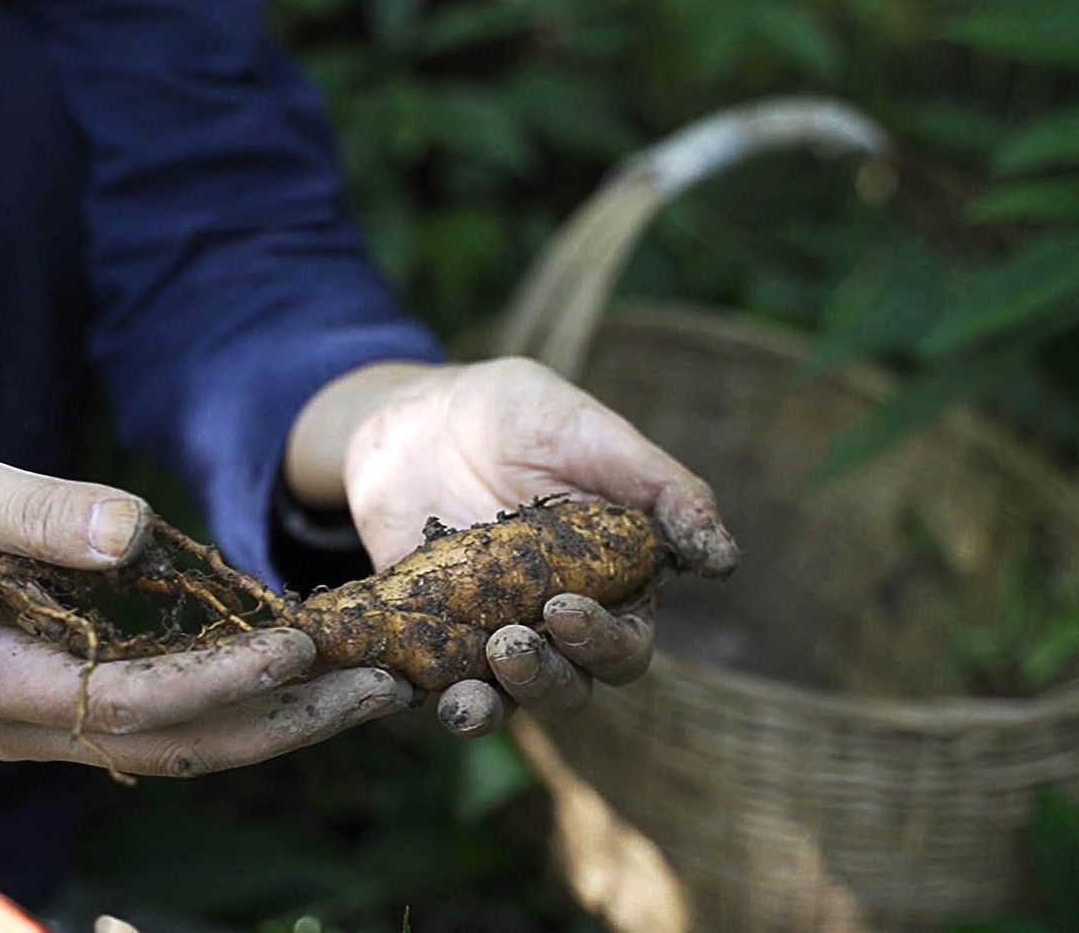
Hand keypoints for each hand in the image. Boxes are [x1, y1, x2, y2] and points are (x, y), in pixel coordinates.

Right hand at [0, 453, 409, 774]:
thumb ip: (36, 512)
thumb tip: (138, 530)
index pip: (131, 700)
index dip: (224, 676)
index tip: (306, 638)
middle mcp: (23, 728)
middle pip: (175, 746)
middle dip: (283, 720)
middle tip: (383, 687)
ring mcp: (42, 727)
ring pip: (177, 746)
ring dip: (275, 722)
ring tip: (369, 689)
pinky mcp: (62, 706)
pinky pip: (161, 722)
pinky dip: (235, 705)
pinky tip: (299, 677)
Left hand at [285, 357, 737, 735]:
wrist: (421, 412)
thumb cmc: (521, 416)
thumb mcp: (593, 434)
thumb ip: (662, 490)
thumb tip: (726, 560)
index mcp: (612, 585)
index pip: (626, 644)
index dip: (605, 642)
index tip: (567, 609)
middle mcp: (554, 623)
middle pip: (568, 686)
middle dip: (545, 679)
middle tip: (511, 645)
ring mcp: (488, 633)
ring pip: (501, 701)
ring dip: (486, 708)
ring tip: (464, 698)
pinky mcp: (426, 635)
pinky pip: (426, 682)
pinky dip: (411, 692)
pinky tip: (395, 690)